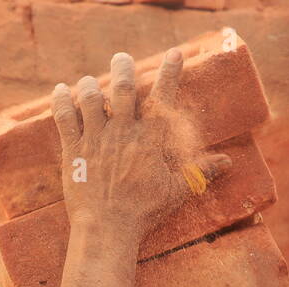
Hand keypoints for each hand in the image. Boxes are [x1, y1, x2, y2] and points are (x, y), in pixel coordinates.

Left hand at [51, 49, 230, 240]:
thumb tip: (228, 164)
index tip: (174, 54)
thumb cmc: (143, 212)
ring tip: (90, 81)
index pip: (162, 97)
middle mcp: (121, 132)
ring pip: (89, 97)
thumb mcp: (176, 192)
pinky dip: (61, 100)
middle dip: (122, 67)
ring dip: (89, 84)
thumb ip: (201, 173)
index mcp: (148, 139)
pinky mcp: (73, 150)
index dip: (170, 73)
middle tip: (122, 58)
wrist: (107, 230)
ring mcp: (95, 139)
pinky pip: (64, 117)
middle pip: (121, 87)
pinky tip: (60, 90)